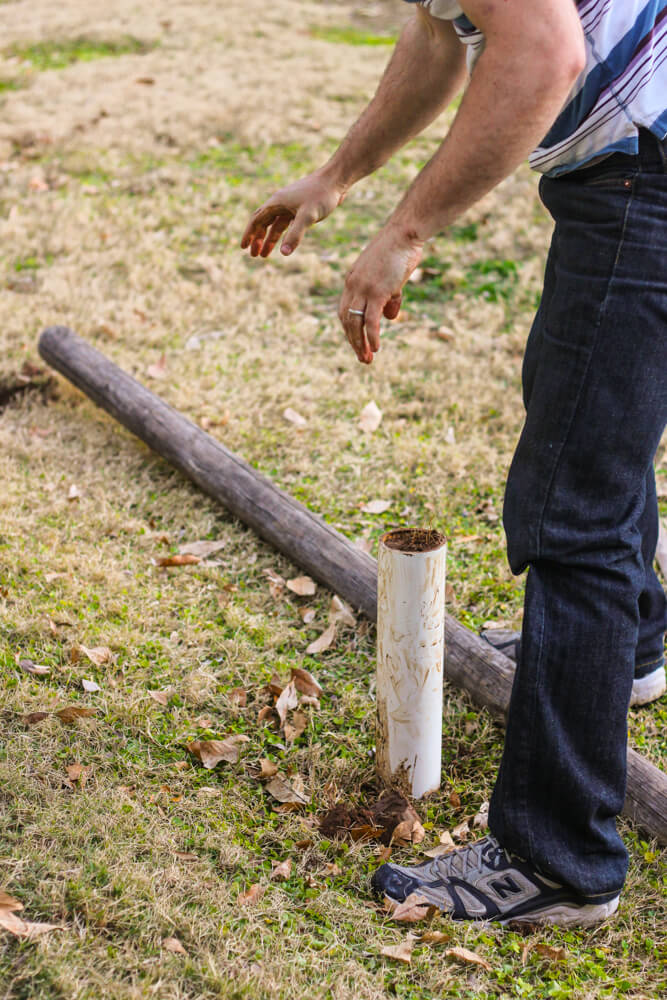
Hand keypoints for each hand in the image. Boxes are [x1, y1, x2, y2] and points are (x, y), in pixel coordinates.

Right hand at [241, 170, 343, 257]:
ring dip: (269, 239)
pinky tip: (283, 243)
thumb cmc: (321, 195)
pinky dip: (282, 234)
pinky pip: (286, 223)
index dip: (249, 234)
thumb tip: (283, 253)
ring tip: (265, 255)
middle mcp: (281, 203)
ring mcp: (291, 205)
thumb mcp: (307, 216)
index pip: (257, 220)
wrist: (336, 180)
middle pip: (263, 223)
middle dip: (257, 239)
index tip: (243, 247)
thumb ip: (295, 235)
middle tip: (254, 255)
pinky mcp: (301, 208)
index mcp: (277, 202)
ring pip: (275, 225)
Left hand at [339, 226, 422, 363]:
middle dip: (353, 341)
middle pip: (347, 319)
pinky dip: (372, 336)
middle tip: (362, 358)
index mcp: (353, 280)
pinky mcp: (376, 291)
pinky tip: (375, 348)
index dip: (350, 329)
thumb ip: (389, 298)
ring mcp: (363, 288)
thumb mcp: (391, 277)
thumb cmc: (400, 250)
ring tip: (366, 359)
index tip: (358, 343)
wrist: (404, 233)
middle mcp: (353, 285)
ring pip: (356, 323)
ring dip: (360, 343)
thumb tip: (390, 318)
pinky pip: (371, 320)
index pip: (346, 310)